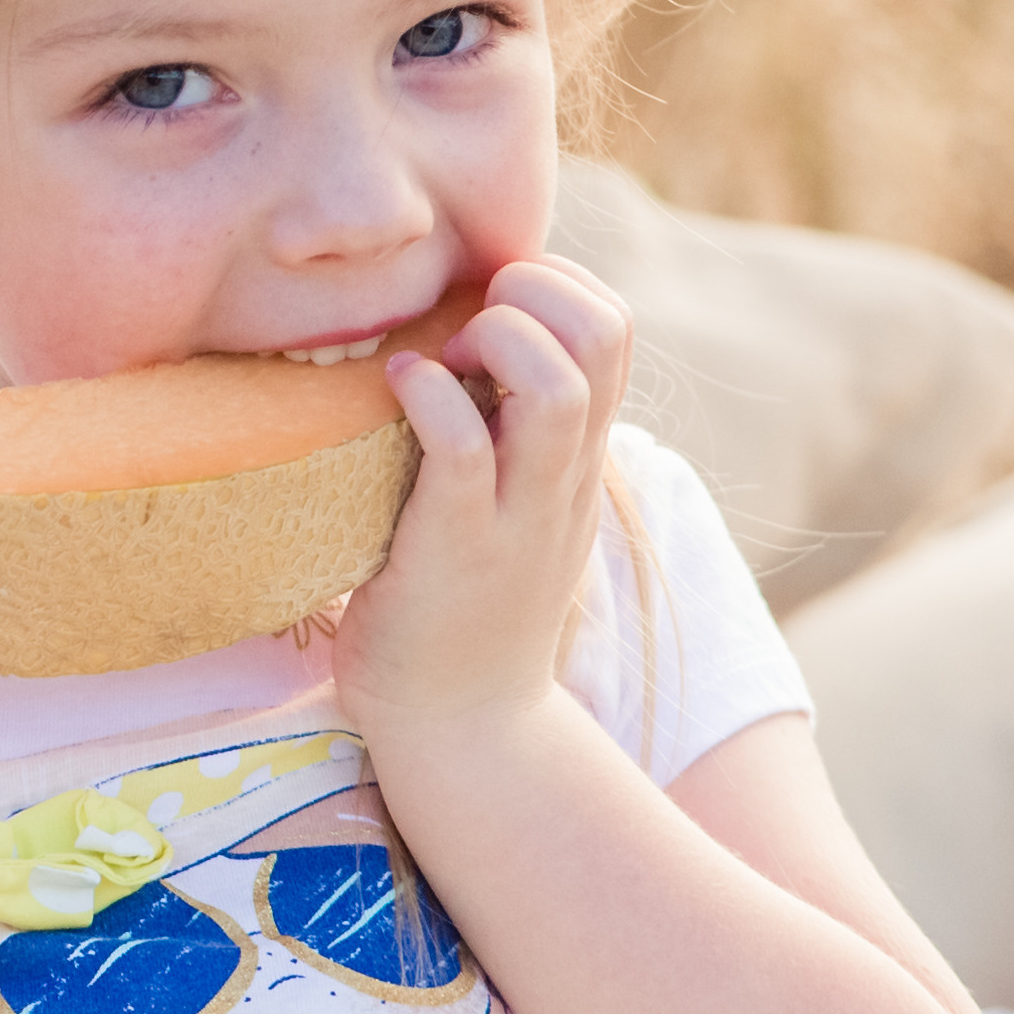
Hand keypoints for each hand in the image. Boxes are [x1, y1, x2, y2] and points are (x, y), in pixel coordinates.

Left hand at [332, 255, 630, 744]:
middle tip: (467, 323)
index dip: (558, 285)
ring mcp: (519, 517)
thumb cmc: (467, 605)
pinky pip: (464, 448)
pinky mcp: (457, 551)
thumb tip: (466, 344)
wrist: (466, 728)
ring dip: (495, 339)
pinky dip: (429, 395)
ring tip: (441, 358)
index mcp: (578, 459)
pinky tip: (396, 387)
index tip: (490, 305)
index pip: (616, 328)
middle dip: (535, 291)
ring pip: (557, 389)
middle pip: (605, 337)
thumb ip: (514, 434)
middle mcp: (565, 479)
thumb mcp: (518, 505)